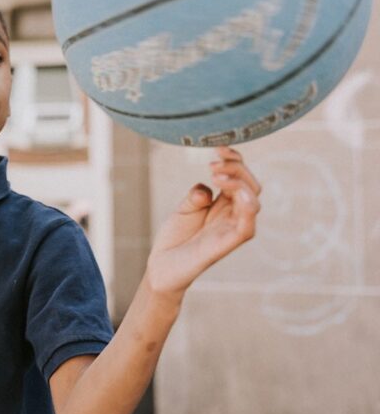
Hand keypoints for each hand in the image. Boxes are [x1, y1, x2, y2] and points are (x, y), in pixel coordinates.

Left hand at [146, 146, 260, 295]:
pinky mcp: (227, 244)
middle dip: (237, 168)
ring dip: (239, 183)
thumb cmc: (175, 237)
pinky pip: (247, 226)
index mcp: (225, 203)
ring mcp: (232, 229)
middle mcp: (233, 214)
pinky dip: (247, 208)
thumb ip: (197, 194)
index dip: (234, 160)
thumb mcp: (184, 208)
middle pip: (251, 185)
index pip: (241, 177)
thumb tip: (207, 186)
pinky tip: (236, 193)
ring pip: (253, 202)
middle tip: (213, 163)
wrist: (161, 266)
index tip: (217, 147)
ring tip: (216, 174)